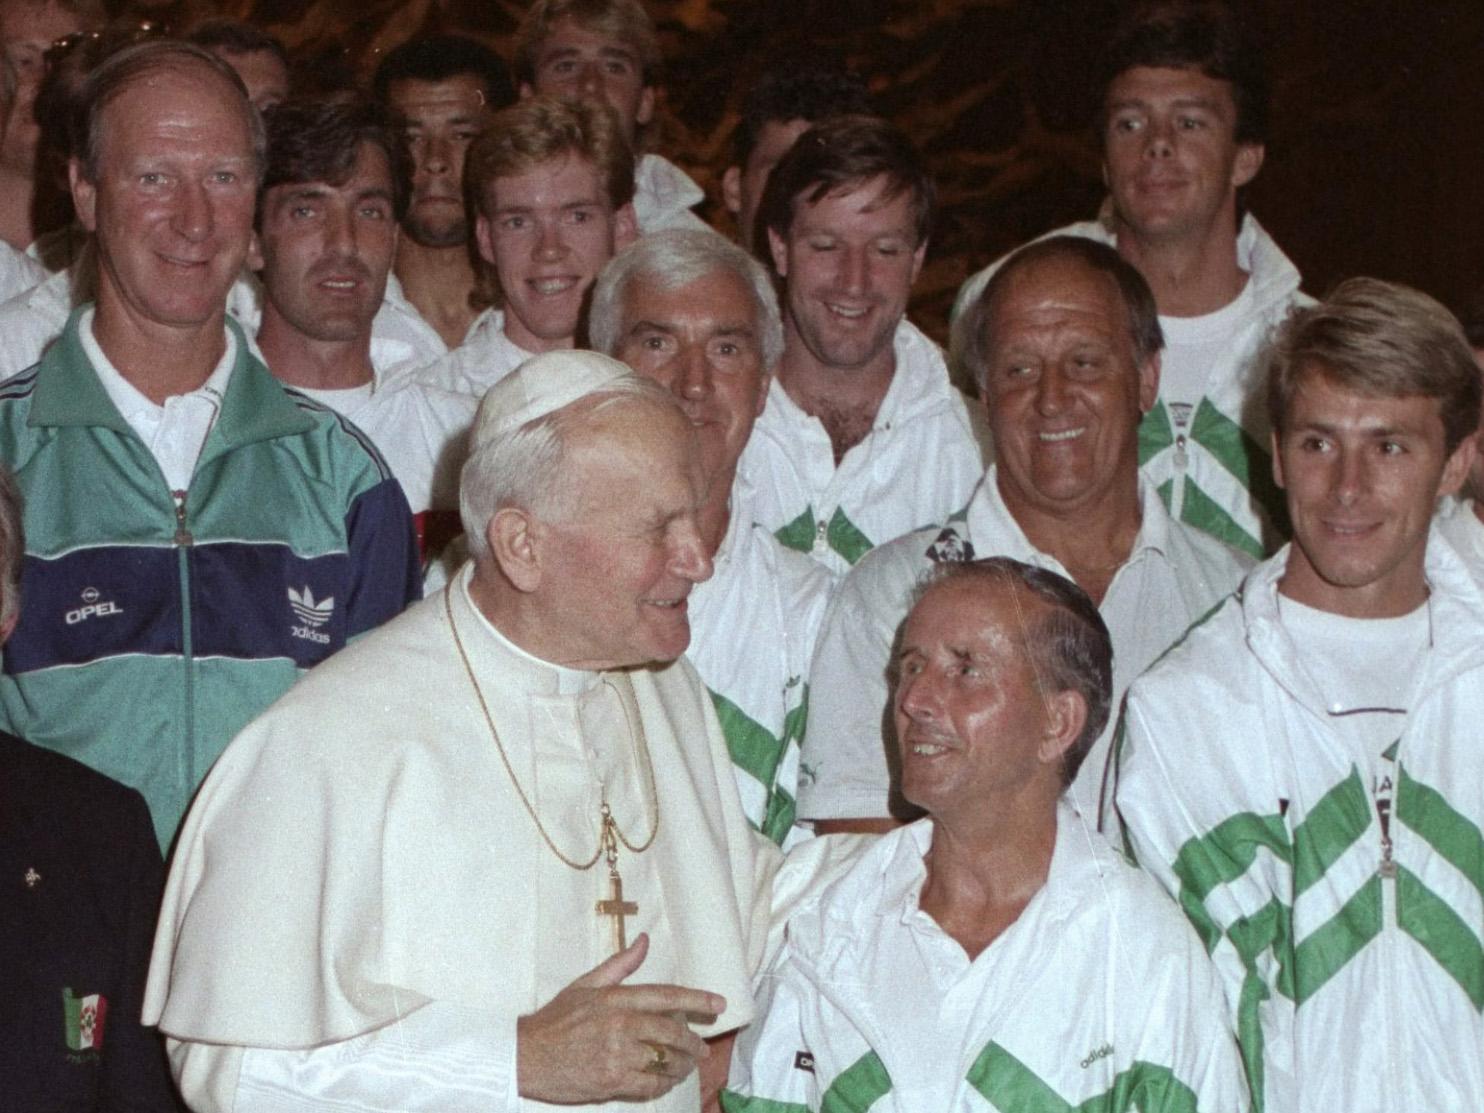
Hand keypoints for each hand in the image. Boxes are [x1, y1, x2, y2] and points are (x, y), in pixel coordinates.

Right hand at [516, 933, 724, 1103]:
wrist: (526, 1056)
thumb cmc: (556, 1019)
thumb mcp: (586, 984)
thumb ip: (620, 964)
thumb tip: (644, 940)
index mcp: (617, 998)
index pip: (666, 996)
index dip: (696, 999)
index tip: (719, 1004)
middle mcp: (621, 1025)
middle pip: (672, 1033)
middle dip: (693, 1043)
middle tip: (702, 1049)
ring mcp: (618, 1055)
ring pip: (665, 1061)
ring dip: (682, 1065)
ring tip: (687, 1066)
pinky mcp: (612, 1082)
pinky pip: (650, 1084)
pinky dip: (662, 1084)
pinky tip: (665, 1081)